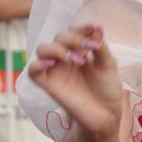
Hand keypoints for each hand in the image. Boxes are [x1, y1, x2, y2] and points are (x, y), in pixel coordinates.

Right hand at [28, 25, 123, 139]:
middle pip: (58, 37)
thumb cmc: (107, 89)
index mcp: (79, 50)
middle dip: (73, 39)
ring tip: (76, 60)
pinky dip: (37, 64)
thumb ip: (100, 47)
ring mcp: (56, 70)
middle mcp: (65, 58)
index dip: (81, 28)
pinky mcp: (48, 85)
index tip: (93, 29)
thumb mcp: (108, 65)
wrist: (106, 114)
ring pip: (43, 49)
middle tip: (88, 49)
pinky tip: (50, 64)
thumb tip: (97, 26)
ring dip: (57, 49)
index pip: (73, 31)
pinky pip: (33, 71)